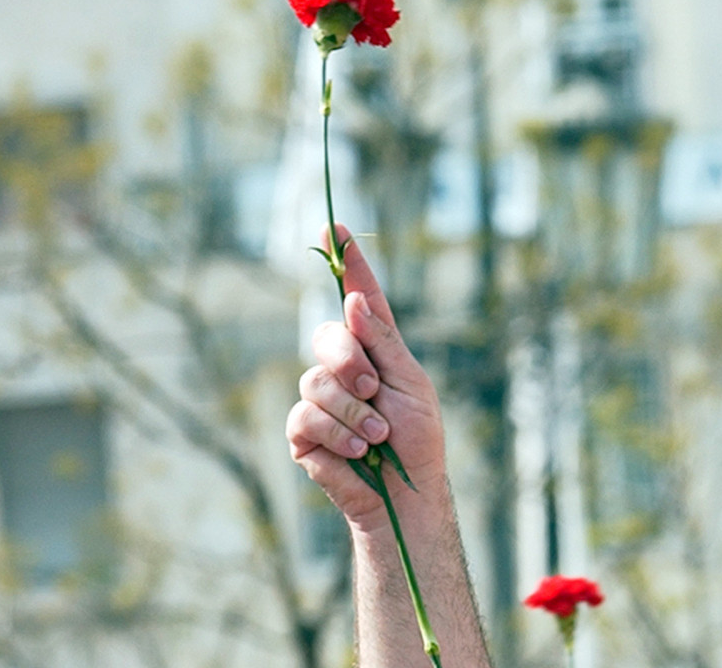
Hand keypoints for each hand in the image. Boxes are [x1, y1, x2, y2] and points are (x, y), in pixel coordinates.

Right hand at [286, 225, 445, 531]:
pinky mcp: (303, 432)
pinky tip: (356, 451)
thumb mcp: (411, 383)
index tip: (337, 225)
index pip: (358, 297)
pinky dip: (336, 433)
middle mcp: (343, 366)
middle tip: (374, 390)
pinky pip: (305, 416)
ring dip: (352, 411)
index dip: (348, 262)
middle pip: (326, 336)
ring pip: (315, 380)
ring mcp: (319, 398)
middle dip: (350, 362)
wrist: (405, 495)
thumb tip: (353, 301)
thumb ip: (383, 342)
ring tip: (376, 436)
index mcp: (374, 347)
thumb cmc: (418, 439)